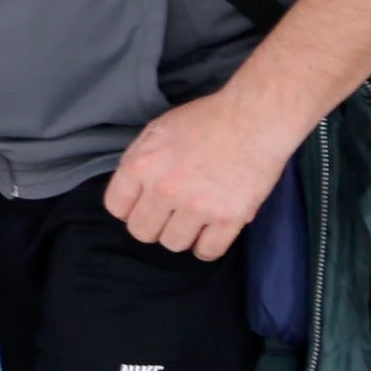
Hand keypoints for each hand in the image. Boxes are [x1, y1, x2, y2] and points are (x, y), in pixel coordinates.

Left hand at [106, 90, 302, 260]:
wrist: (254, 118)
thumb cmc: (207, 119)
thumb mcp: (157, 130)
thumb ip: (139, 161)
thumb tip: (132, 190)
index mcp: (141, 164)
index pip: (116, 207)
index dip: (129, 208)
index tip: (143, 205)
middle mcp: (164, 189)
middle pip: (142, 232)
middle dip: (154, 224)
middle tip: (169, 214)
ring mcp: (196, 206)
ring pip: (173, 244)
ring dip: (181, 235)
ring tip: (193, 220)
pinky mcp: (228, 218)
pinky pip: (207, 252)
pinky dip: (207, 247)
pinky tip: (210, 233)